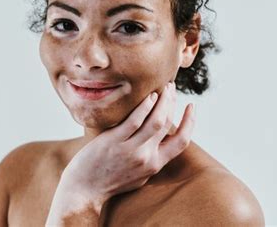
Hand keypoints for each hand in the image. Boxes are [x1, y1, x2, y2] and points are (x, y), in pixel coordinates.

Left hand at [60, 81, 195, 202]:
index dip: (190, 122)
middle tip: (171, 87)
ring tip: (162, 87)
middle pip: (167, 124)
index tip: (192, 107)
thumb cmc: (110, 180)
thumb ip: (151, 159)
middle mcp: (146, 157)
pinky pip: (134, 121)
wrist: (85, 189)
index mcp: (155, 164)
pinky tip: (148, 96)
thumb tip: (160, 141)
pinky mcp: (113, 142)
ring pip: (155, 121)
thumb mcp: (139, 175)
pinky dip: (144, 107)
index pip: (182, 141)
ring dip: (162, 101)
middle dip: (172, 102)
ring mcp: (130, 150)